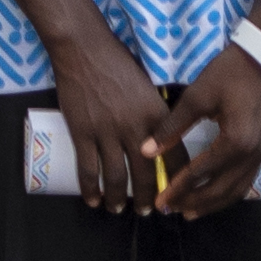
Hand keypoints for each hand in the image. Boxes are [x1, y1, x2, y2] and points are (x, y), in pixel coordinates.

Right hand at [47, 29, 178, 210]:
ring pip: (116, 177)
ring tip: (119, 209)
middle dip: (147, 198)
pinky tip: (93, 200)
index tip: (178, 195)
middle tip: (147, 211)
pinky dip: (91, 189)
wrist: (83, 49)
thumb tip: (159, 139)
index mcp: (156, 115)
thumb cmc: (118, 63)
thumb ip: (154, 114)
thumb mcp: (147, 88)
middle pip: (145, 175)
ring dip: (118, 198)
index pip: (176, 156)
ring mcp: (106, 132)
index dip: (178, 180)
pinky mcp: (82, 132)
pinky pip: (88, 169)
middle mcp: (135, 128)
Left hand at [154, 47, 260, 215]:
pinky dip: (228, 193)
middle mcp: (252, 153)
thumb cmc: (229, 73)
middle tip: (170, 210)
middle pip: (221, 189)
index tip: (161, 200)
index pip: (202, 173)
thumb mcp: (196, 97)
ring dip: (212, 203)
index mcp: (235, 141)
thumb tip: (146, 151)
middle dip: (194, 202)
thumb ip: (172, 127)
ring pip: (236, 190)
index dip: (179, 188)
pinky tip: (213, 197)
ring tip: (189, 212)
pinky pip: (246, 180)